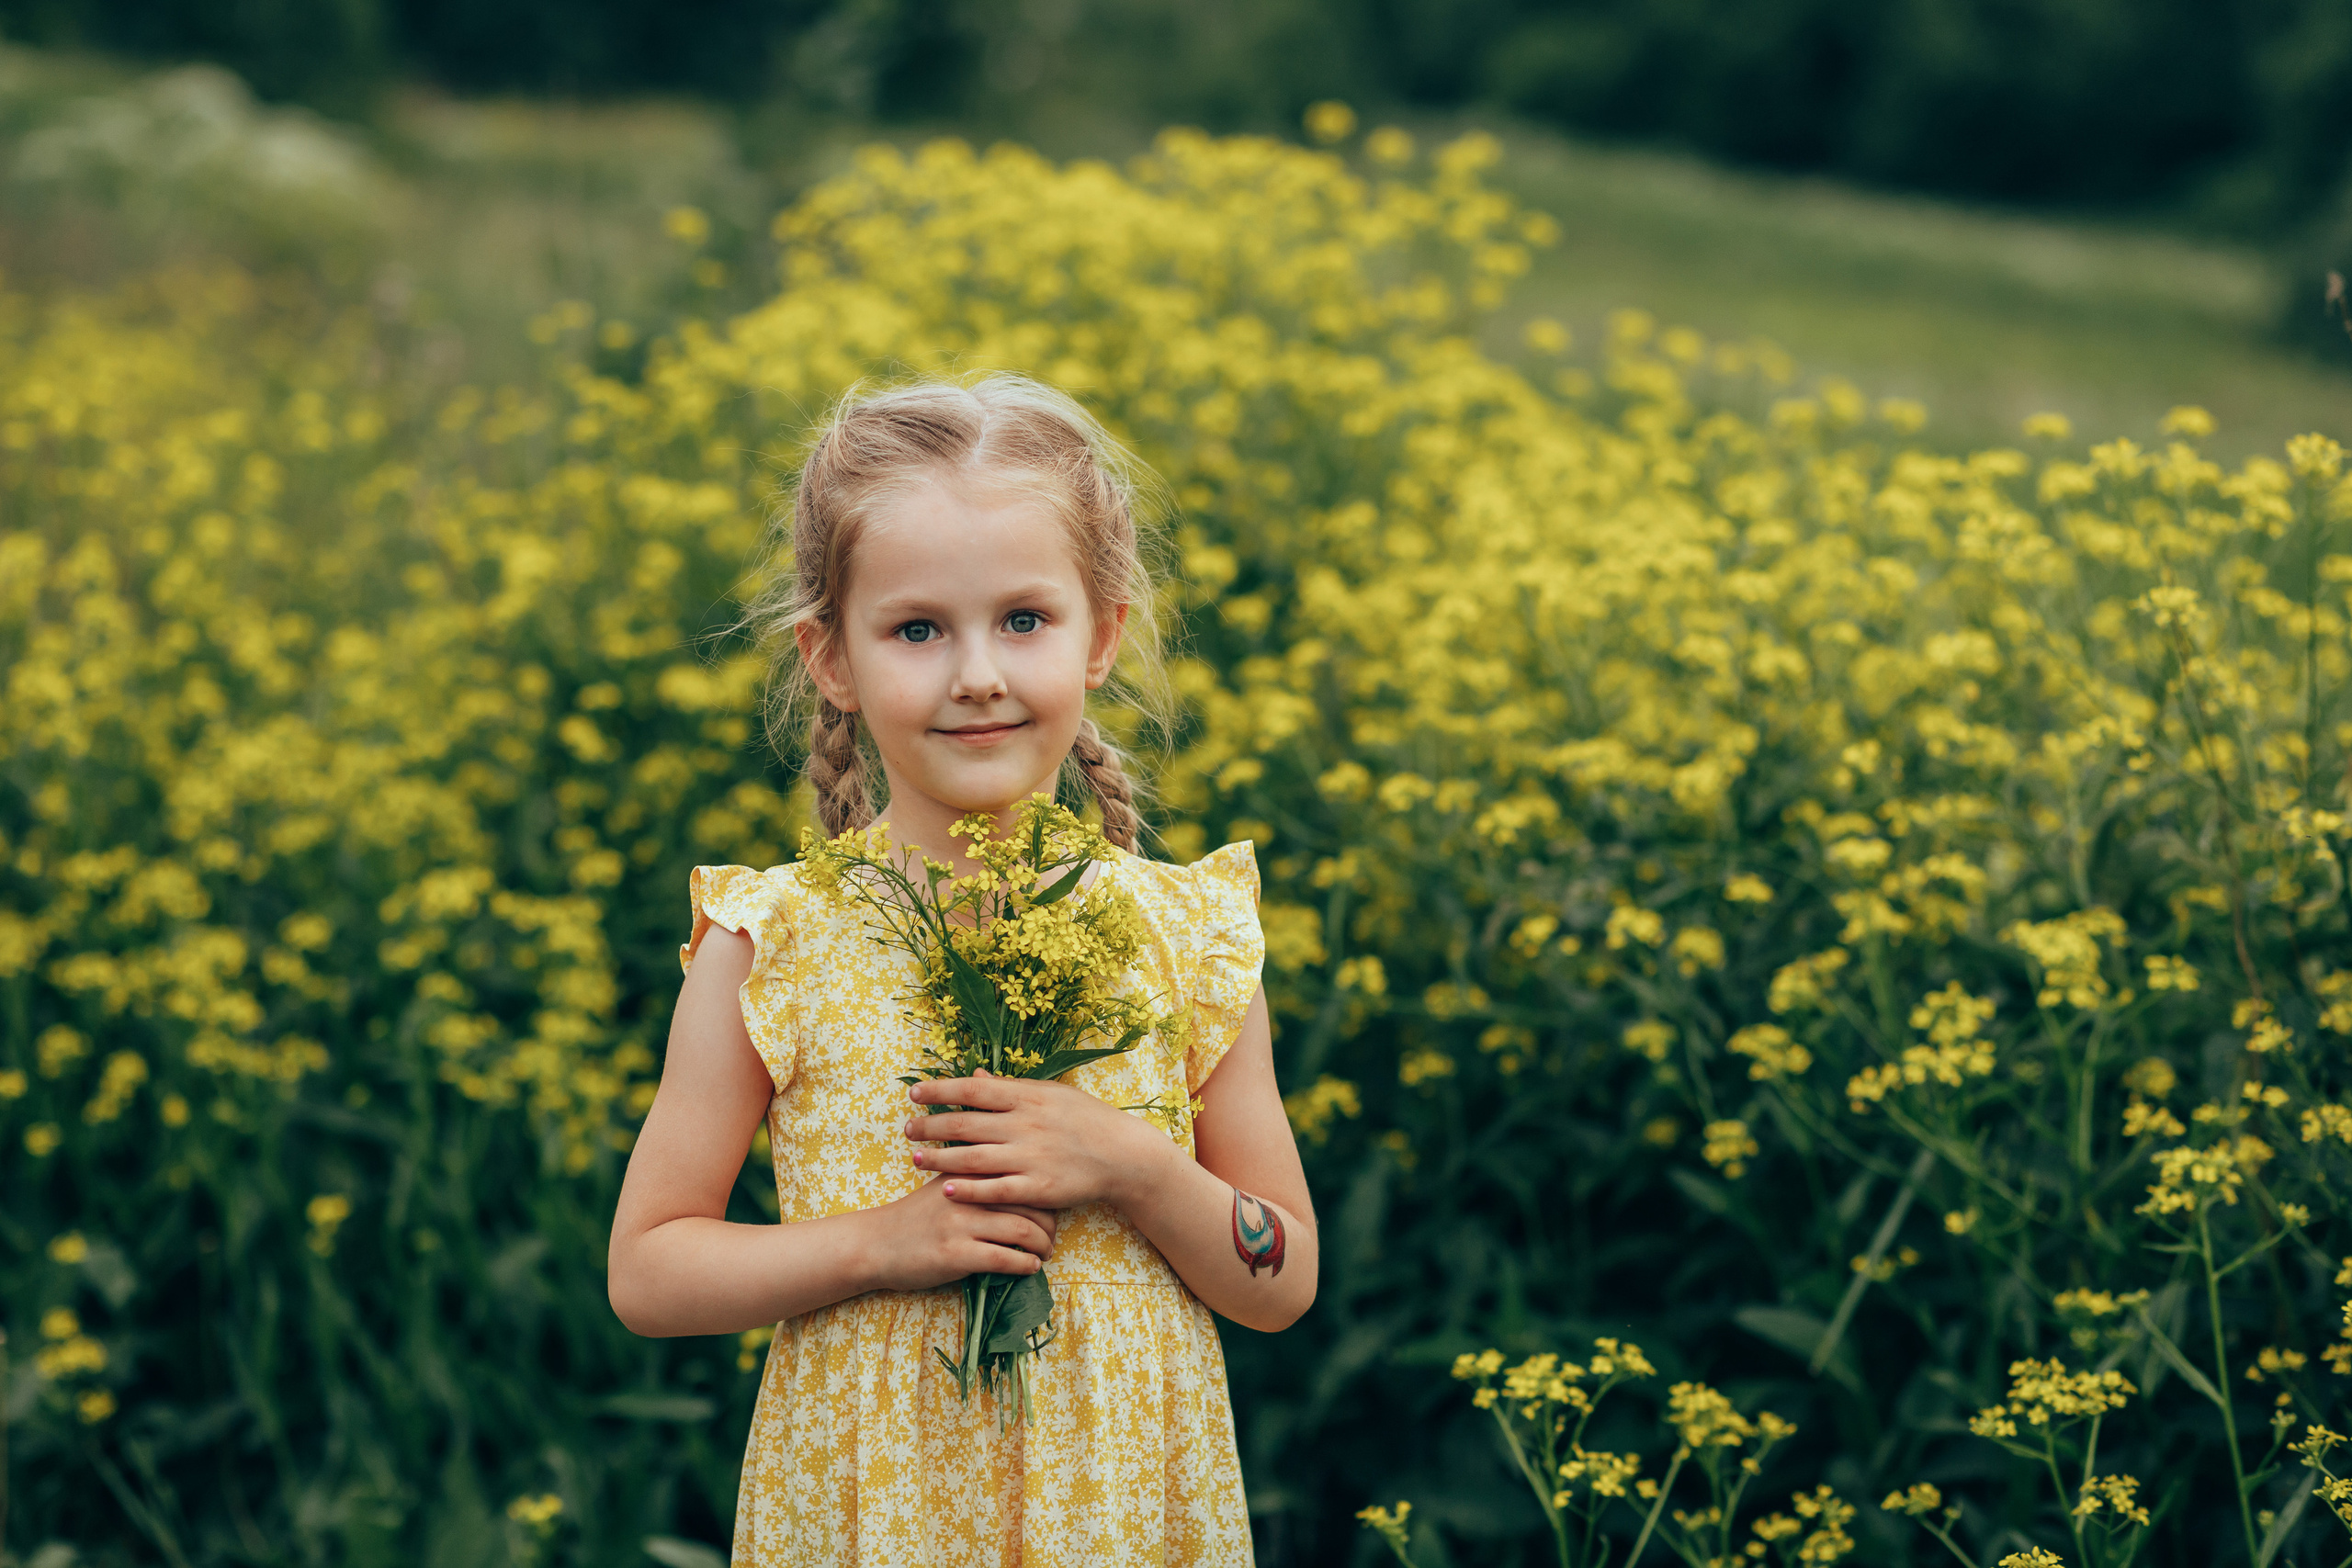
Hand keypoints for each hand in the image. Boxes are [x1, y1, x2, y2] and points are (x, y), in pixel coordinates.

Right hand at [862, 1175, 1059, 1292]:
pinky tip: (1030, 1267)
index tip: (1052, 1209)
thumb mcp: (945, 1186)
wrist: (874, 1244)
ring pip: (1023, 1230)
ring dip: (1043, 1246)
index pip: (1021, 1175)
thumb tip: (1020, 1184)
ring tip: (1046, 1253)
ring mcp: (961, 1224)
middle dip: (1051, 1223)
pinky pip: (1005, 1259)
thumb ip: (976, 1180)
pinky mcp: (956, 1255)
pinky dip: (1026, 1265)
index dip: (1045, 1194)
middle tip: (1053, 1236)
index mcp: (967, 1173)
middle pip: (1030, 1202)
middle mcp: (967, 1193)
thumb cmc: (914, 1217)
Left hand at [906, 1072, 1172, 1212]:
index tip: (914, 1094)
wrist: (1124, 1155)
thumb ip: (1010, 1088)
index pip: (973, 1090)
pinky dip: (970, 1189)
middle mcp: (1026, 1125)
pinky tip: (947, 1188)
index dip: (940, 1090)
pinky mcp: (1039, 1187)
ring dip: (941, 1158)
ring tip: (915, 1159)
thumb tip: (974, 1077)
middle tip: (906, 1129)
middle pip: (966, 1124)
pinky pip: (997, 1189)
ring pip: (974, 1158)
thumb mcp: (1051, 1094)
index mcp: (1028, 1097)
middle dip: (931, 1126)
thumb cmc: (1085, 1120)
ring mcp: (1032, 1157)